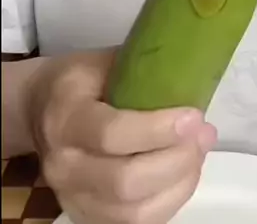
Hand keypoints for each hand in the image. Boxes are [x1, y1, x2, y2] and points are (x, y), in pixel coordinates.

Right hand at [26, 50, 216, 223]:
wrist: (39, 110)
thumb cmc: (81, 80)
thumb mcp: (104, 62)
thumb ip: (143, 70)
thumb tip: (195, 72)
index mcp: (66, 118)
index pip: (111, 134)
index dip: (158, 130)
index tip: (194, 116)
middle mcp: (64, 165)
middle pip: (125, 182)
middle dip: (176, 161)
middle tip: (204, 134)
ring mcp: (72, 198)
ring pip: (134, 213)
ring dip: (179, 185)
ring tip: (199, 152)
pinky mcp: (86, 217)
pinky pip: (135, 223)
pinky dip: (169, 202)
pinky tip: (184, 174)